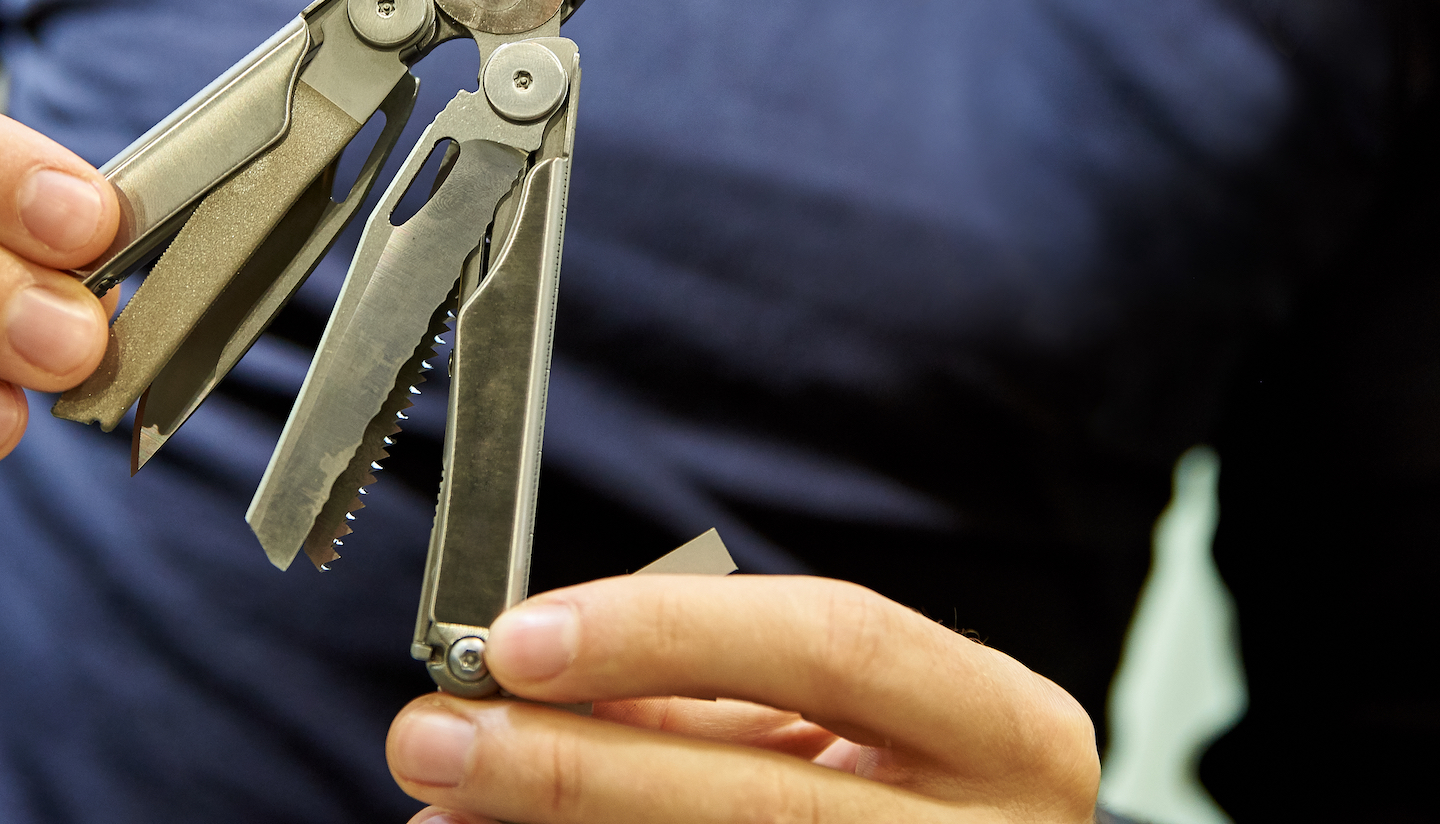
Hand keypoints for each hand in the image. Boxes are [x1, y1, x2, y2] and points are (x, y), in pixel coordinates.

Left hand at [388, 574, 1098, 822]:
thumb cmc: (895, 792)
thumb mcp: (832, 725)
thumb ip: (699, 695)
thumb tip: (519, 680)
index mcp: (1005, 730)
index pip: (834, 643)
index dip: (666, 634)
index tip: (518, 638)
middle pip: (760, 799)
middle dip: (574, 767)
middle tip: (434, 735)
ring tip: (447, 806)